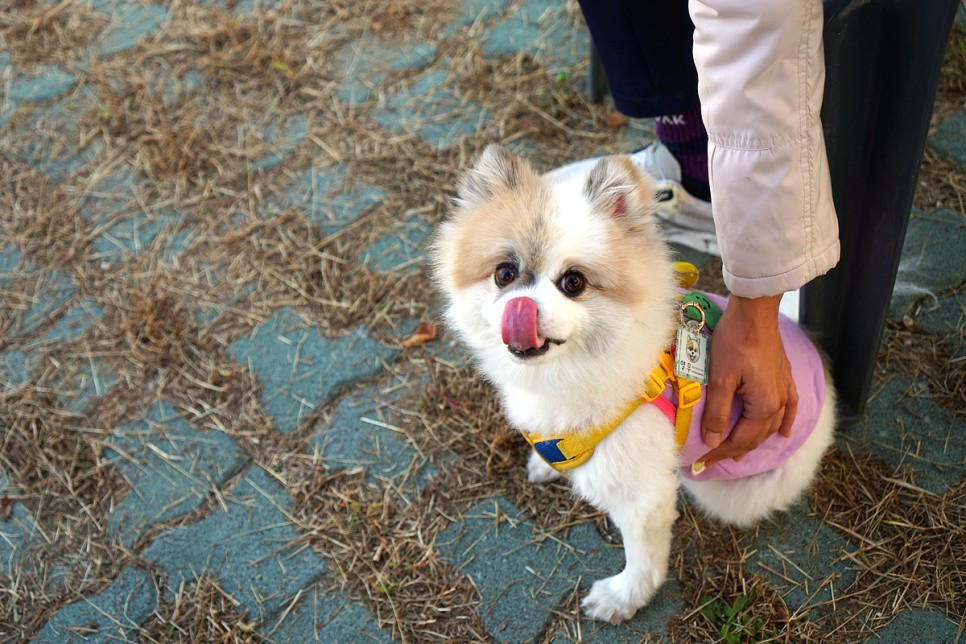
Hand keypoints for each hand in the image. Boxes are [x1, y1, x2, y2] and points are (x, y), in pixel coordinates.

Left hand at [698, 294, 797, 467]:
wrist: (755, 313)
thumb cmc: (734, 342)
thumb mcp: (720, 378)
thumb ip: (717, 412)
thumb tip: (712, 441)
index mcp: (763, 406)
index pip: (739, 440)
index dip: (719, 453)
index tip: (701, 463)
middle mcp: (779, 403)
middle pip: (755, 436)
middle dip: (732, 450)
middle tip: (710, 460)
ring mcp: (785, 390)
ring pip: (770, 426)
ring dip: (753, 441)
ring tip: (737, 453)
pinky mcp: (786, 378)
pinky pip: (789, 408)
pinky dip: (785, 423)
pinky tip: (783, 433)